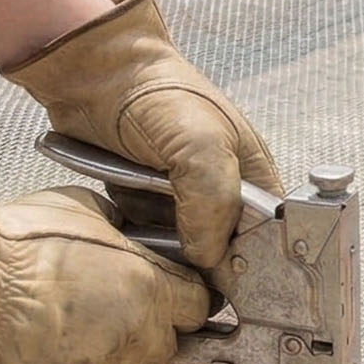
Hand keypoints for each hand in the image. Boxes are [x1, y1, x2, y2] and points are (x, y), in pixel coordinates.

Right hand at [0, 184, 209, 363]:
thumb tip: (128, 228)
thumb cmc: (14, 247)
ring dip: (104, 360)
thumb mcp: (82, 209)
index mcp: (150, 289)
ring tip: (60, 332)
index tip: (167, 295)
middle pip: (164, 345)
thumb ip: (120, 227)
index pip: (198, 305)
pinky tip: (37, 358)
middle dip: (143, 331)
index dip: (180, 298)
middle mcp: (136, 339)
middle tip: (102, 311)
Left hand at [2, 0, 281, 267]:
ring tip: (158, 268)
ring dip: (172, 262)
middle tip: (192, 287)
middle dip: (211, 269)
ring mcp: (180, 200)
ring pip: (186, 253)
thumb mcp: (202, 144)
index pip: (270, 235)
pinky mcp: (144, 206)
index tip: (241, 291)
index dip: (259, 264)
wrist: (93, 73)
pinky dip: (142, 252)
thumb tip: (210, 257)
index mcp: (252, 174)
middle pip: (228, 251)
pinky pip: (150, 244)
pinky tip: (133, 255)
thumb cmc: (157, 94)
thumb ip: (215, 202)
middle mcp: (221, 191)